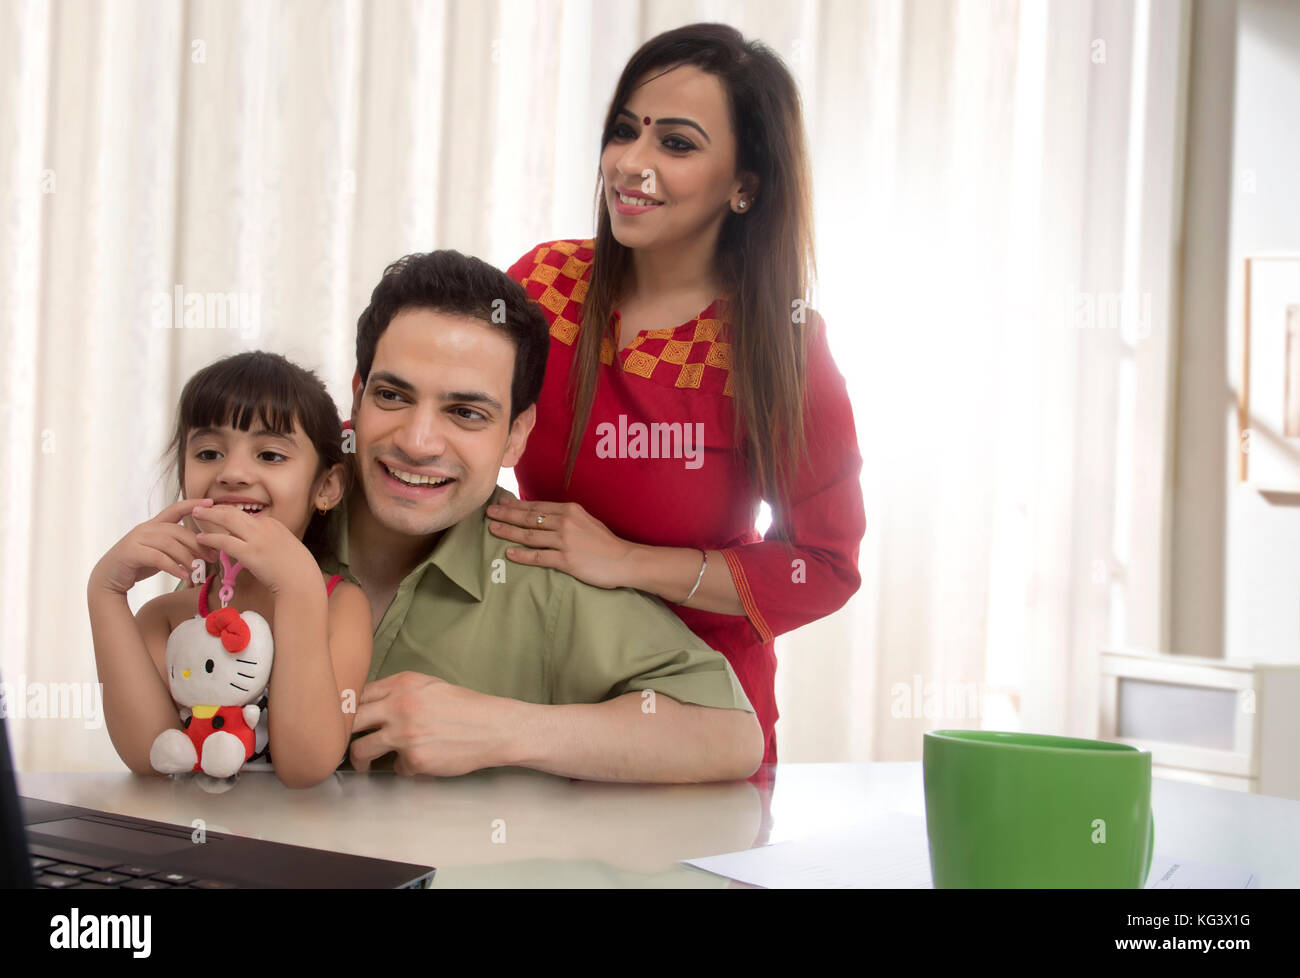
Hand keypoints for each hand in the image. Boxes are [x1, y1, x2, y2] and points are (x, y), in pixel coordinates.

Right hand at [89, 498, 219, 594]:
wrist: (108, 579)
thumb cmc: (138, 564)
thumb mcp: (160, 552)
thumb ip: (177, 547)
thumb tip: (205, 550)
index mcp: (154, 525)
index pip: (175, 509)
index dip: (192, 504)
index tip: (210, 502)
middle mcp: (145, 528)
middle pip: (177, 531)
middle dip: (198, 544)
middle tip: (213, 558)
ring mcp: (136, 539)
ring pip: (169, 544)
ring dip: (187, 557)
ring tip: (198, 570)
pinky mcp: (131, 553)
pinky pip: (158, 558)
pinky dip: (174, 567)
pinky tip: (184, 576)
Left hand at [190, 503, 318, 596]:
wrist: (301, 580)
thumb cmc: (295, 569)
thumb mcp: (284, 547)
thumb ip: (269, 542)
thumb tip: (255, 545)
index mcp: (273, 524)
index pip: (245, 515)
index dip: (228, 513)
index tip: (217, 513)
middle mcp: (264, 527)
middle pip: (234, 512)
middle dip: (215, 508)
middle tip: (200, 507)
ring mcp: (256, 539)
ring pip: (227, 520)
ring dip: (209, 516)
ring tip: (196, 515)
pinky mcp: (249, 553)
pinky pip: (224, 541)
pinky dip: (210, 538)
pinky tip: (200, 538)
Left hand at [349, 672, 519, 776]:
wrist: (493, 727)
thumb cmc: (464, 707)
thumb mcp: (429, 687)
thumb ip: (398, 693)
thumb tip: (367, 707)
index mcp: (402, 684)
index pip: (357, 695)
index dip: (345, 710)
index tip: (342, 721)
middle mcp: (399, 706)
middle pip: (350, 721)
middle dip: (343, 735)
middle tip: (342, 744)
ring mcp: (404, 734)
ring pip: (360, 750)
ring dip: (360, 760)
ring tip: (365, 763)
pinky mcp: (413, 759)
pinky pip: (394, 767)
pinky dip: (403, 767)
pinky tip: (417, 762)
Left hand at [486, 499, 637, 589]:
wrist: (624, 560)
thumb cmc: (605, 542)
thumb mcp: (586, 521)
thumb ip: (566, 518)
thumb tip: (545, 517)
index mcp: (570, 510)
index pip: (536, 506)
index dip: (516, 505)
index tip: (501, 503)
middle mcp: (565, 522)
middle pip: (528, 518)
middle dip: (506, 514)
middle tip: (489, 513)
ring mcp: (565, 541)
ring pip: (529, 535)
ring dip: (508, 532)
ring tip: (493, 529)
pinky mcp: (566, 560)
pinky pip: (539, 557)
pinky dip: (522, 555)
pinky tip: (509, 553)